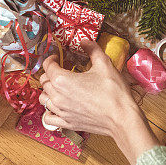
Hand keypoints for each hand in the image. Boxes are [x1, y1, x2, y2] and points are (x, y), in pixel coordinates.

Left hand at [39, 40, 158, 164]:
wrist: (122, 118)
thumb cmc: (113, 92)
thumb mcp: (104, 64)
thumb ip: (92, 49)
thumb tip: (85, 41)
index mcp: (62, 80)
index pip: (47, 66)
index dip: (51, 58)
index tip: (57, 57)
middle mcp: (57, 97)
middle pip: (44, 81)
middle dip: (50, 73)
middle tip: (61, 70)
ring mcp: (61, 112)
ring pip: (43, 99)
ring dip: (48, 91)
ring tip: (59, 87)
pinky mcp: (67, 123)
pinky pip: (48, 118)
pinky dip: (49, 111)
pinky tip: (58, 107)